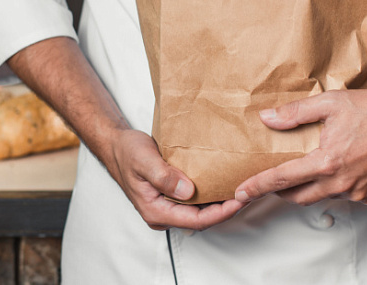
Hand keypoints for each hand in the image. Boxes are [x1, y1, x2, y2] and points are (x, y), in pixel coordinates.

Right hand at [108, 128, 247, 230]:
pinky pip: (196, 201)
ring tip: (242, 188)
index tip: (240, 200)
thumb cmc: (127, 152)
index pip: (197, 220)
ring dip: (221, 202)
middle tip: (249, 192)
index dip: (221, 213)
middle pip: (203, 219)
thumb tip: (187, 191)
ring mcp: (168, 206)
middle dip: (227, 209)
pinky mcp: (172, 196)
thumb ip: (163, 176)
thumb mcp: (143, 160)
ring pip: (201, 211)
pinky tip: (224, 182)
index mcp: (156, 210)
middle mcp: (163, 213)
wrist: (117, 145)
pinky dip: (212, 194)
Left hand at [234, 85, 366, 205]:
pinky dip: (334, 186)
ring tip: (304, 169)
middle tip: (270, 178)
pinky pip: (344, 196)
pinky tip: (336, 169)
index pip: (282, 179)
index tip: (240, 192)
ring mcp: (358, 191)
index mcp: (327, 162)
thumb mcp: (329, 102)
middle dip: (280, 190)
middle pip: (298, 196)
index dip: (258, 186)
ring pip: (321, 196)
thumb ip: (294, 113)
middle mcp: (342, 182)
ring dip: (309, 187)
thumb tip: (266, 119)